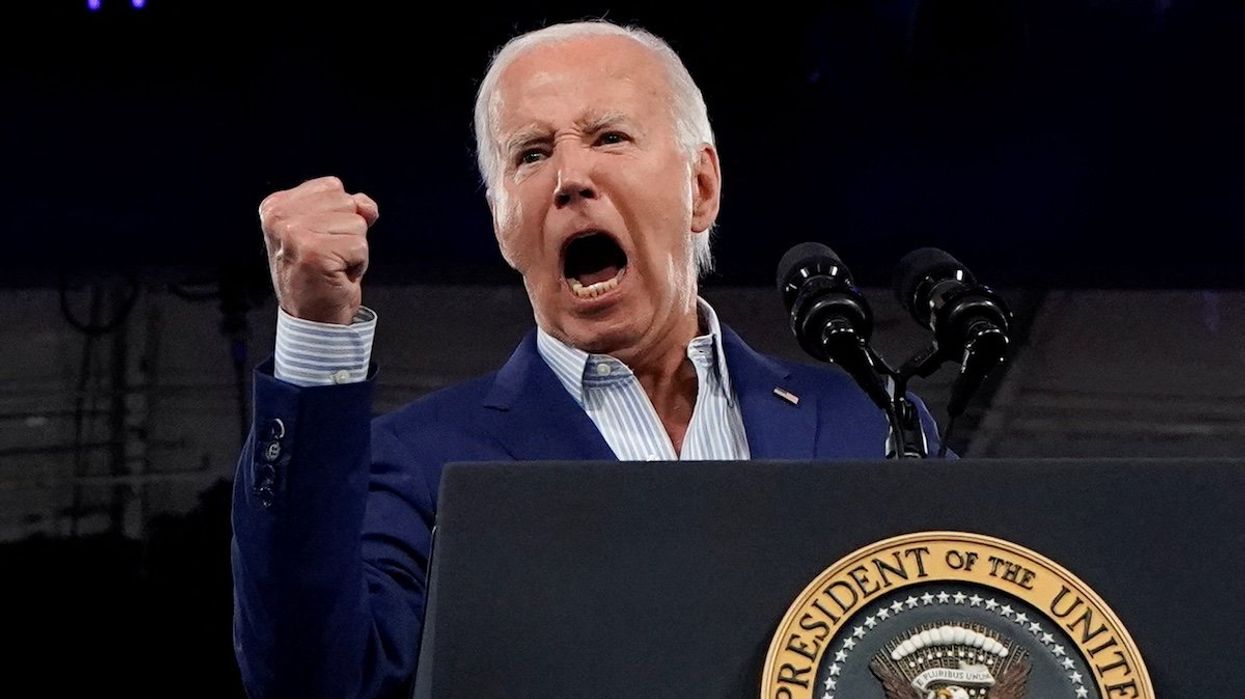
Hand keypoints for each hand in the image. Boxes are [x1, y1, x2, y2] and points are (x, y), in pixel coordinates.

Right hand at [258, 176, 378, 324]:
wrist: (313, 320)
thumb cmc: (321, 275)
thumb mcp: (330, 231)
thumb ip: (349, 208)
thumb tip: (368, 207)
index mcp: (275, 206)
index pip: (332, 187)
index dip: (338, 216)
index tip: (321, 241)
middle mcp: (279, 216)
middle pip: (346, 202)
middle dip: (348, 232)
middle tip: (329, 256)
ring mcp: (294, 233)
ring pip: (357, 224)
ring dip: (353, 249)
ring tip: (333, 266)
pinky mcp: (314, 252)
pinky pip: (360, 246)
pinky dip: (358, 264)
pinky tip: (337, 276)